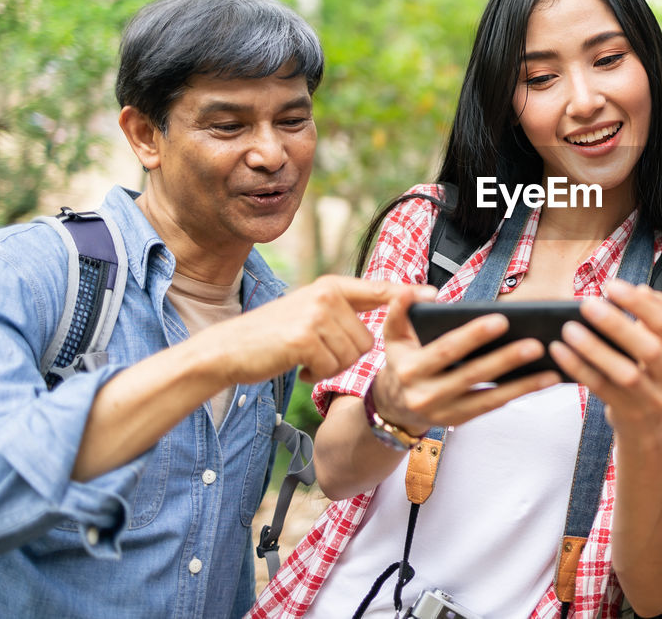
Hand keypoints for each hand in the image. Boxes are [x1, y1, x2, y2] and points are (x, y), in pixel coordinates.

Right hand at [212, 275, 416, 385]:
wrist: (227, 350)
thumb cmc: (272, 338)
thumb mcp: (309, 313)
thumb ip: (342, 312)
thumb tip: (379, 321)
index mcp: (331, 287)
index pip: (378, 290)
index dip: (407, 294)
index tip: (434, 294)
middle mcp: (326, 296)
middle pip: (367, 339)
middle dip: (345, 355)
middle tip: (315, 351)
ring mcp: (315, 315)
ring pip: (351, 356)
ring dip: (330, 366)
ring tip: (304, 356)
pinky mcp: (304, 338)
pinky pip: (331, 367)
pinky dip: (316, 375)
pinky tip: (297, 366)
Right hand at [370, 288, 560, 434]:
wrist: (393, 405)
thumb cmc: (402, 358)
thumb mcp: (393, 334)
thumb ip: (400, 308)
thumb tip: (424, 290)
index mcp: (410, 367)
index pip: (446, 349)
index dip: (474, 335)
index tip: (503, 319)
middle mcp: (425, 394)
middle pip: (471, 375)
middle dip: (505, 359)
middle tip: (536, 344)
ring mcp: (443, 412)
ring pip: (488, 397)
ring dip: (523, 383)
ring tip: (552, 369)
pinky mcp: (459, 421)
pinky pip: (492, 406)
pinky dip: (519, 393)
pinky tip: (544, 380)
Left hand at [547, 279, 661, 431]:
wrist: (648, 422)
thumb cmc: (647, 369)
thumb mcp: (658, 343)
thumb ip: (654, 316)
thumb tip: (644, 290)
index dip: (638, 303)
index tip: (610, 285)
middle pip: (647, 348)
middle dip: (616, 325)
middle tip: (587, 304)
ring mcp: (653, 398)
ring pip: (625, 373)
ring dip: (595, 349)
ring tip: (568, 329)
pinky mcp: (630, 412)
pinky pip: (601, 388)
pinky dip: (579, 368)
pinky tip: (560, 351)